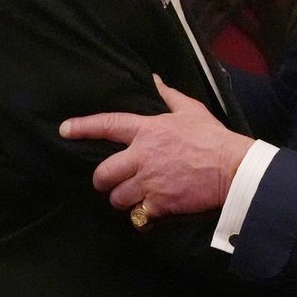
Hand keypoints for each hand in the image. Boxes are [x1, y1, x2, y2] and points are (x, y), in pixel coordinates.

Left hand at [59, 75, 253, 219]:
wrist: (232, 168)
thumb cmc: (212, 137)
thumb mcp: (191, 110)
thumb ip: (169, 96)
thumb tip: (155, 79)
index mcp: (147, 130)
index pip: (107, 125)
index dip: (83, 127)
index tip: (64, 130)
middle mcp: (142, 156)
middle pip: (103, 172)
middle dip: (102, 180)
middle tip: (109, 183)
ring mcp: (148, 181)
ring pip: (117, 197)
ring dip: (122, 199)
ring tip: (132, 198)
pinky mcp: (159, 203)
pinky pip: (138, 215)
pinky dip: (141, 216)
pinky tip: (148, 213)